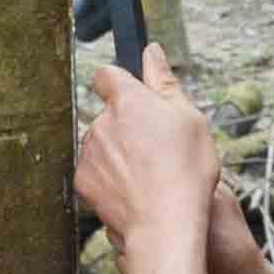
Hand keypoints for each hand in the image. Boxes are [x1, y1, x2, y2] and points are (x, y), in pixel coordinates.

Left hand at [74, 46, 222, 264]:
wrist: (165, 222)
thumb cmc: (185, 170)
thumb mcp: (190, 118)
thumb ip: (164, 82)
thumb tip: (151, 51)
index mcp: (128, 100)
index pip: (107, 75)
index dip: (120, 84)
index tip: (134, 97)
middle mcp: (101, 121)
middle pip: (109, 115)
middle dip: (126, 125)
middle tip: (156, 147)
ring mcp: (89, 152)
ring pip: (102, 144)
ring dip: (118, 152)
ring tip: (149, 174)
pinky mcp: (83, 180)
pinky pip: (96, 171)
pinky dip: (110, 178)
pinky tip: (135, 190)